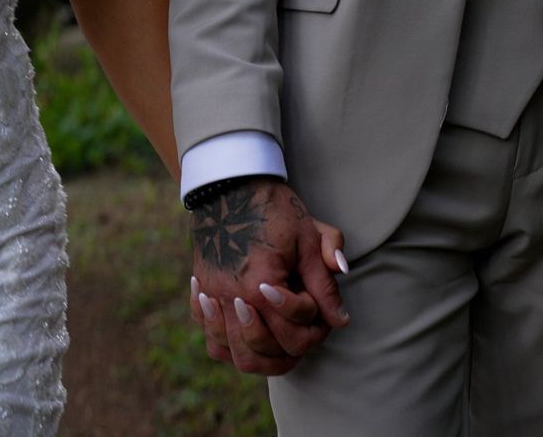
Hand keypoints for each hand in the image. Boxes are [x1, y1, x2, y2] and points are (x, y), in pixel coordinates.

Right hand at [189, 178, 349, 373]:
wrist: (231, 186)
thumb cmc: (274, 209)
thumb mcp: (308, 240)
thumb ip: (324, 283)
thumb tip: (340, 319)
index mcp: (260, 285)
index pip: (295, 331)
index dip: (318, 325)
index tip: (324, 309)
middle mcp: (231, 298)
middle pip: (263, 351)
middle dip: (293, 347)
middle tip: (307, 330)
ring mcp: (211, 297)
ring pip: (234, 354)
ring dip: (262, 357)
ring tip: (281, 344)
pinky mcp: (201, 292)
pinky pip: (210, 338)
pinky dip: (230, 346)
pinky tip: (249, 334)